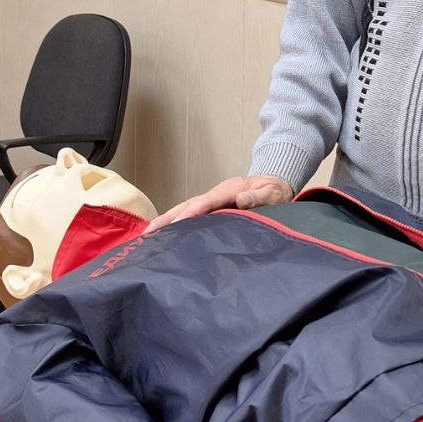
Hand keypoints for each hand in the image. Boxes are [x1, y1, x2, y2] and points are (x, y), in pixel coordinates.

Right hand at [144, 175, 291, 233]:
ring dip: (167, 222)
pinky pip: (191, 215)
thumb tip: (242, 199)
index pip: (206, 202)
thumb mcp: (273, 193)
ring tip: (148, 237)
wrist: (275, 184)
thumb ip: (258, 196)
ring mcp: (212, 201)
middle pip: (187, 205)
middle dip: (167, 218)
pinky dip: (176, 223)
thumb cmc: (274, 190)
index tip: (177, 224)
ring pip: (185, 210)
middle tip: (148, 234)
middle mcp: (216, 194)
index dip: (191, 213)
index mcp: (229, 190)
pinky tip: (165, 236)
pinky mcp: (211, 208)